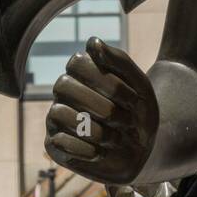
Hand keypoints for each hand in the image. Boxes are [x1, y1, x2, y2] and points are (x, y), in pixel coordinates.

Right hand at [45, 38, 159, 184]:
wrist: (143, 153)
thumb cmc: (139, 114)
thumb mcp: (140, 86)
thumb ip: (118, 60)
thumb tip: (92, 42)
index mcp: (82, 71)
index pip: (77, 63)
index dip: (108, 82)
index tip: (133, 98)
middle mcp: (64, 91)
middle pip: (63, 86)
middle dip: (103, 108)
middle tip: (126, 121)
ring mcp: (56, 116)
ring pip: (58, 112)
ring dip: (95, 130)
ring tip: (115, 138)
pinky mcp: (53, 144)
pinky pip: (58, 142)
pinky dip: (84, 149)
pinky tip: (100, 152)